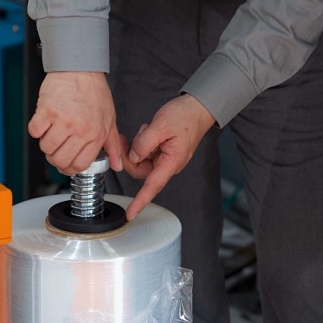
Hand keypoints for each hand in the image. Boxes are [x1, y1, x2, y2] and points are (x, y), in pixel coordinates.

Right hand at [28, 71, 123, 174]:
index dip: (70, 168)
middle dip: (55, 159)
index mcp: (95, 134)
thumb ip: (113, 145)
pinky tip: (44, 123)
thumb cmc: (94, 92)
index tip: (66, 164)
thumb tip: (117, 165)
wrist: (80, 68)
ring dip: (46, 144)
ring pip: (46, 148)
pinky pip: (34, 131)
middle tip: (56, 150)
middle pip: (60, 160)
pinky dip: (36, 130)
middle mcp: (79, 130)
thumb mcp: (110, 120)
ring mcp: (63, 120)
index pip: (79, 165)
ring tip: (51, 133)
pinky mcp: (47, 111)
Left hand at [123, 94, 215, 219]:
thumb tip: (133, 157)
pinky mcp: (163, 151)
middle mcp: (168, 164)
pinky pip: (146, 152)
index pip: (152, 187)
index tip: (130, 214)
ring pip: (141, 160)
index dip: (140, 202)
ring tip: (145, 129)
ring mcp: (165, 158)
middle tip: (124, 139)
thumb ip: (144, 143)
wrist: (197, 107)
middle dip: (130, 156)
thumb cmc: (184, 116)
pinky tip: (148, 130)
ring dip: (137, 147)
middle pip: (140, 171)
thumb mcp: (160, 126)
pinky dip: (142, 142)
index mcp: (171, 163)